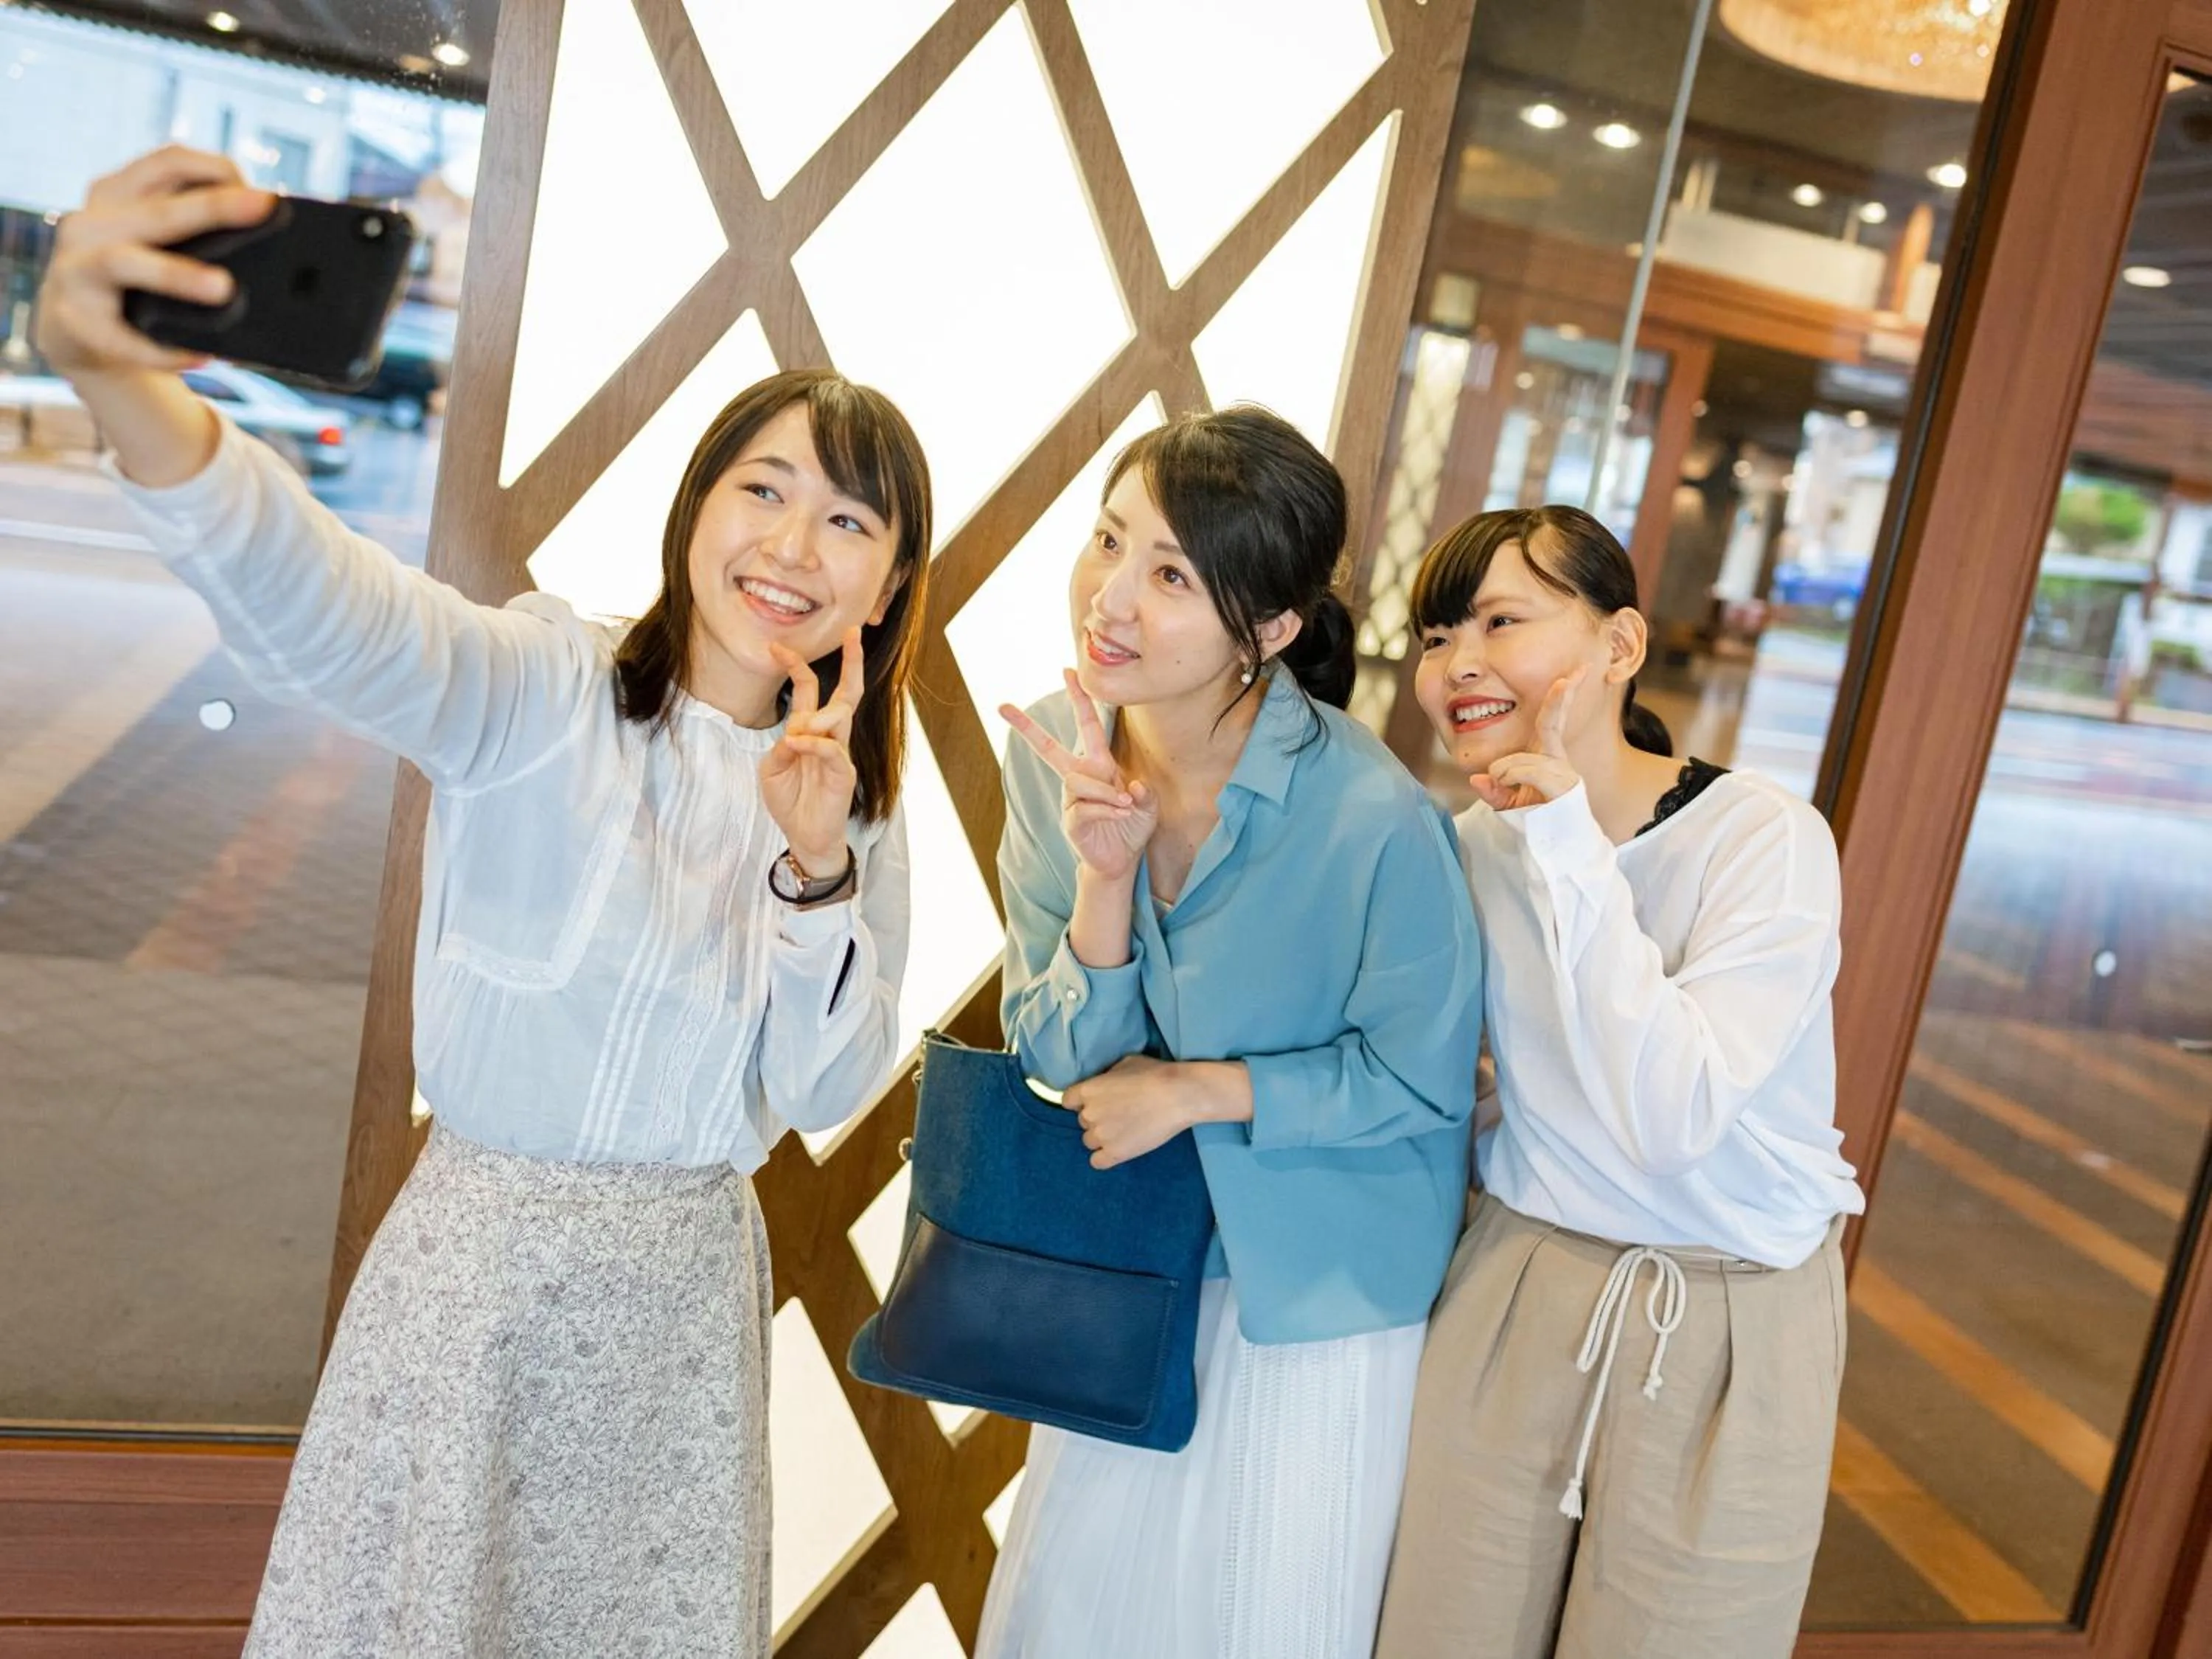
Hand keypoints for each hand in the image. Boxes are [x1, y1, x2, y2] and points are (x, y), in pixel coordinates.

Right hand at [34, 146, 276, 377]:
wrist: (74, 331)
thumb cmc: (132, 281)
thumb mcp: (151, 241)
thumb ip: (191, 233)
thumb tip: (276, 258)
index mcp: (116, 195)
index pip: (167, 162)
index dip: (214, 169)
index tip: (263, 195)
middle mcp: (89, 225)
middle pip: (156, 211)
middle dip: (213, 208)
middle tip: (264, 208)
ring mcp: (75, 271)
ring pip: (123, 262)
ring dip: (176, 274)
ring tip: (225, 289)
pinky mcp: (74, 322)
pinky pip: (121, 337)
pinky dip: (162, 349)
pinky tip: (201, 357)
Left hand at [760, 628, 864, 879]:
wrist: (804, 836)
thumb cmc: (790, 801)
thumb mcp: (772, 769)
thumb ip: (781, 747)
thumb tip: (796, 732)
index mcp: (809, 730)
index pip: (809, 689)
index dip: (796, 666)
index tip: (775, 646)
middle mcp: (830, 736)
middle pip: (846, 691)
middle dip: (852, 661)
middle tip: (852, 631)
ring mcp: (840, 754)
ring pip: (842, 716)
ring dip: (821, 714)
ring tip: (800, 730)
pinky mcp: (844, 774)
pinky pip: (833, 750)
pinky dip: (814, 744)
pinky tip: (798, 745)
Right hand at [1000, 670, 1159, 882]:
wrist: (1122, 859)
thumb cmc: (1132, 825)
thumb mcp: (1148, 805)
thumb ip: (1145, 793)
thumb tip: (1131, 786)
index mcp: (1098, 764)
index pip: (1087, 725)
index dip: (1079, 698)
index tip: (1067, 671)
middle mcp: (1079, 776)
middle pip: (1047, 747)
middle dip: (1025, 727)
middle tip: (1001, 706)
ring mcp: (1070, 798)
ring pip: (1079, 781)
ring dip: (1106, 791)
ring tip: (1126, 805)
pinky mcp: (1070, 820)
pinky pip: (1085, 807)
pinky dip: (1108, 810)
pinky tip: (1121, 815)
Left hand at [1063, 1055, 1243, 1169]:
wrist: (1178, 1096)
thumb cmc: (1154, 1074)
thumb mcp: (1125, 1064)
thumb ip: (1107, 1077)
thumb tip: (1104, 1083)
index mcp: (1087, 1090)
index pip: (1067, 1100)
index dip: (1080, 1101)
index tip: (1096, 1102)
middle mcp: (1089, 1114)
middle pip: (1082, 1121)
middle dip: (1097, 1118)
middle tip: (1119, 1114)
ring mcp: (1101, 1136)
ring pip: (1089, 1141)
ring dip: (1102, 1137)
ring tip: (1123, 1131)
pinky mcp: (1115, 1154)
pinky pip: (1097, 1161)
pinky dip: (1104, 1157)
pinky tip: (1118, 1149)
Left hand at [1470, 668, 1585, 811]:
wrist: (1557, 848)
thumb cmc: (1535, 820)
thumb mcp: (1507, 804)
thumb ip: (1493, 791)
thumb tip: (1477, 779)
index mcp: (1546, 756)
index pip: (1550, 720)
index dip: (1560, 697)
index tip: (1570, 674)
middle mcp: (1558, 759)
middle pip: (1552, 722)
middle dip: (1561, 697)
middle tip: (1573, 674)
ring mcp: (1564, 772)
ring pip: (1523, 758)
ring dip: (1507, 772)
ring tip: (1507, 790)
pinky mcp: (1565, 786)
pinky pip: (1528, 770)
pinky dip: (1513, 777)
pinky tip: (1514, 789)